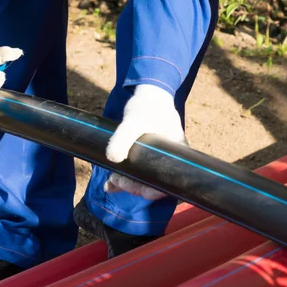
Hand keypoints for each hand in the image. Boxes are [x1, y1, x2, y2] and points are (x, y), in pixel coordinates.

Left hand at [104, 84, 187, 199]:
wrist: (147, 96)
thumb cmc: (147, 107)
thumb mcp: (134, 121)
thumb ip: (123, 138)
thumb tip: (112, 158)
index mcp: (175, 155)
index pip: (168, 182)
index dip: (152, 191)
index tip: (135, 188)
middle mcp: (169, 161)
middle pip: (154, 184)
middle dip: (134, 186)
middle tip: (117, 180)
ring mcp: (157, 160)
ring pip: (143, 180)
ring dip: (127, 183)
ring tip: (112, 181)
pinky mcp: (145, 158)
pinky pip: (136, 173)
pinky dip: (123, 179)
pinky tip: (110, 184)